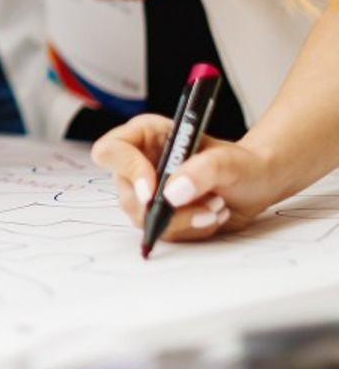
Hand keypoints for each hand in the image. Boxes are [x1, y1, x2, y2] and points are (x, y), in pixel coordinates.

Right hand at [91, 113, 275, 240]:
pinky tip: (212, 215)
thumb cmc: (240, 164)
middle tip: (207, 206)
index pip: (111, 151)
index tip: (153, 193)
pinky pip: (164, 232)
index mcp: (144, 136)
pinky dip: (191, 229)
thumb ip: (200, 171)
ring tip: (217, 207)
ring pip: (143, 218)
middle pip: (126, 193)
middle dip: (165, 209)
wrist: (256, 185)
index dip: (126, 171)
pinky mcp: (161, 214)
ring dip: (184, 220)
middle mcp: (139, 163)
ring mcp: (148, 191)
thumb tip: (172, 194)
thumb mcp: (227, 161)